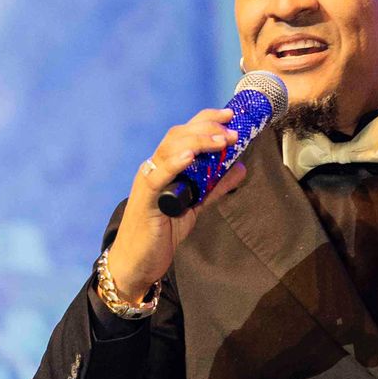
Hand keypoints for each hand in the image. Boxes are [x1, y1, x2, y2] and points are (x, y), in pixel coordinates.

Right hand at [103, 110, 248, 302]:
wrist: (138, 263)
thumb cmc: (163, 233)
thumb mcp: (195, 206)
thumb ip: (215, 186)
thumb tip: (240, 167)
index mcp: (165, 166)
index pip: (184, 133)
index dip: (206, 119)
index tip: (230, 115)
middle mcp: (154, 168)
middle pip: (178, 135)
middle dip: (207, 129)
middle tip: (233, 133)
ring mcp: (148, 181)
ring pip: (169, 150)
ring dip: (198, 142)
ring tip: (221, 141)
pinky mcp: (145, 199)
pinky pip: (158, 176)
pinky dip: (174, 163)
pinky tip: (190, 156)